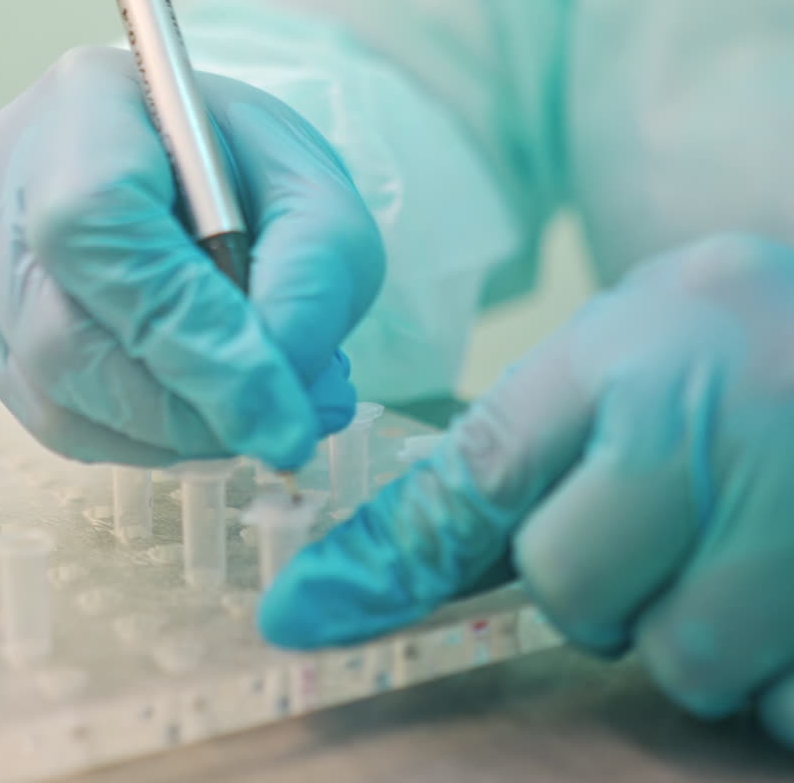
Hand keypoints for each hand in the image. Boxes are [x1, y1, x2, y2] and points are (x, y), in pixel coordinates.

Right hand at [0, 45, 383, 469]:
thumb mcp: (314, 189)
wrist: (186, 157)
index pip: (98, 223)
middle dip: (183, 405)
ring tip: (249, 409)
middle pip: (61, 330)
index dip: (187, 332)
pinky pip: (49, 412)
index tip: (279, 410)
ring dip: (168, 431)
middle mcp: (6, 176)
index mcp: (84, 101)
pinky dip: (138, 433)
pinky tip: (195, 406)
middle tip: (277, 426)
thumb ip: (310, 281)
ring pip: (52, 390)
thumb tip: (279, 404)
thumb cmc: (247, 162)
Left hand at [260, 233, 793, 745]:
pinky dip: (778, 675)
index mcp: (628, 356)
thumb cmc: (731, 340)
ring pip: (682, 660)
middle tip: (651, 531)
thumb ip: (528, 437)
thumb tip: (413, 551)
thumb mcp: (625, 342)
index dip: (384, 559)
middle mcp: (712, 428)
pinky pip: (783, 708)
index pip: (477, 476)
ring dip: (692, 631)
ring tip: (741, 547)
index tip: (302, 611)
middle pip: (568, 587)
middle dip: (592, 585)